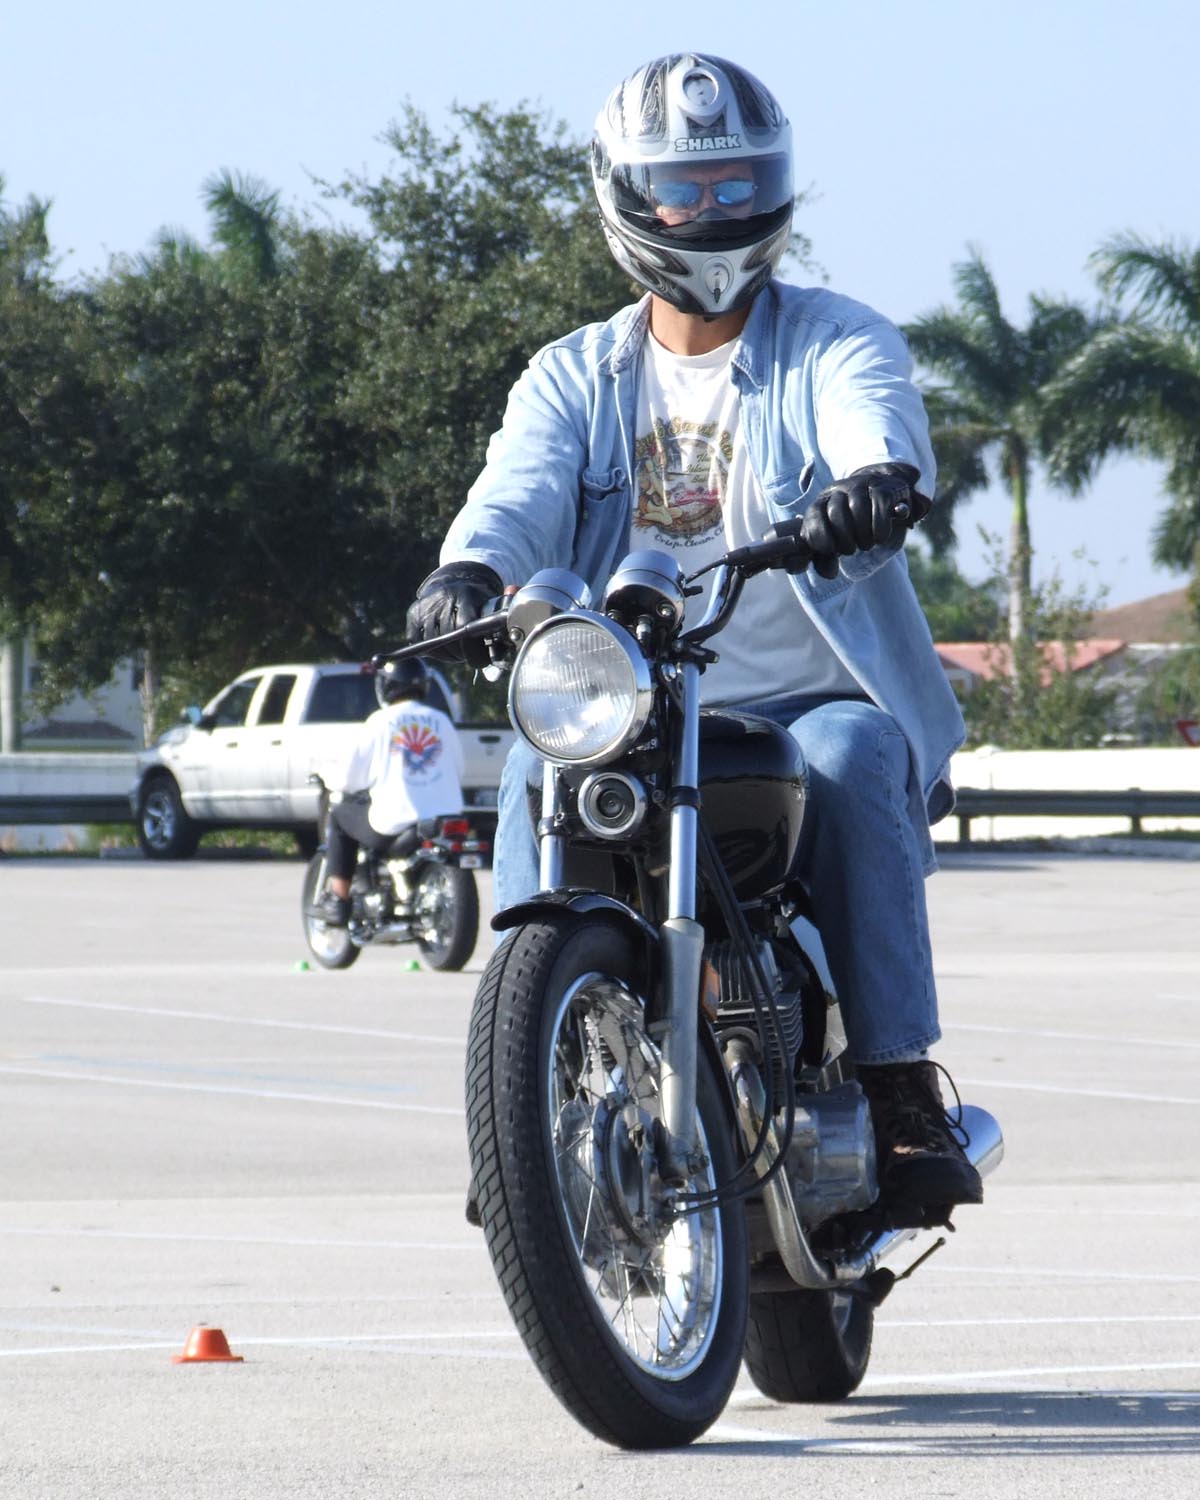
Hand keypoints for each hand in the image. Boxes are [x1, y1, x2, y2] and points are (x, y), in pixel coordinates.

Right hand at [406, 562, 501, 666]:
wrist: (453, 584)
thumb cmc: (478, 602)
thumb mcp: (493, 605)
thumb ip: (504, 615)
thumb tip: (515, 610)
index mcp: (466, 595)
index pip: (465, 626)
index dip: (473, 649)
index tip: (480, 660)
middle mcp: (442, 598)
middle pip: (449, 639)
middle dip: (461, 654)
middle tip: (470, 656)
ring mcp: (425, 606)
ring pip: (434, 644)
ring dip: (448, 655)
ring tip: (458, 651)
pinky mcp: (413, 614)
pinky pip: (419, 642)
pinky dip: (432, 650)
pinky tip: (444, 647)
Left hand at [801, 464, 928, 579]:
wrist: (886, 496)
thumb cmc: (855, 523)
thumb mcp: (837, 539)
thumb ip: (826, 557)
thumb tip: (829, 574)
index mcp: (823, 500)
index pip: (814, 516)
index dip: (821, 537)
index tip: (832, 550)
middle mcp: (840, 489)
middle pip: (836, 513)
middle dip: (844, 539)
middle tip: (852, 549)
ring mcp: (862, 486)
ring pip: (858, 509)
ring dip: (863, 535)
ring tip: (866, 544)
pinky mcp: (884, 489)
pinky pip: (880, 508)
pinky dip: (880, 529)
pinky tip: (880, 537)